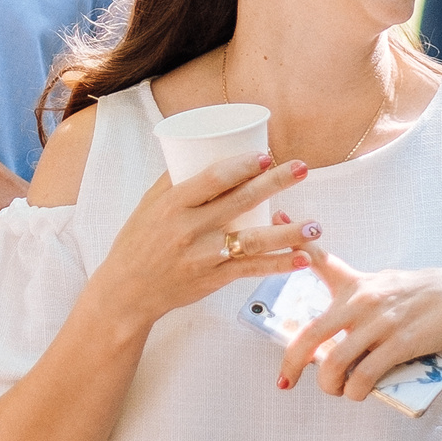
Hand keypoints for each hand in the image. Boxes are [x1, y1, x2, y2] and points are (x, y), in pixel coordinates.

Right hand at [81, 153, 316, 327]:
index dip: (241, 165)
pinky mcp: (213, 279)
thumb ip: (175, 181)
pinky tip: (301, 259)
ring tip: (315, 225)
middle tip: (301, 168)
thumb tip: (204, 149)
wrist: (127, 291)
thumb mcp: (149, 205)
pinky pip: (251, 270)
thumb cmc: (138, 242)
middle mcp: (189, 229)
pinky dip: (278, 266)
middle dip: (274, 183)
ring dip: (287, 233)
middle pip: (240, 202)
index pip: (212, 179)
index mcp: (172, 205)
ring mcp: (203, 256)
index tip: (265, 155)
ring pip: (252, 240)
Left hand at [275, 248, 441, 399]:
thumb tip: (334, 330)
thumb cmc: (426, 297)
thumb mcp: (388, 284)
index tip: (278, 223)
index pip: (321, 261)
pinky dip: (356, 391)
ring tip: (337, 390)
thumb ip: (359, 298)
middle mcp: (363, 301)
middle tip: (286, 381)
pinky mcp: (400, 345)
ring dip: (330, 386)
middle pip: (311, 336)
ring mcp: (380, 323)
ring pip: (335, 364)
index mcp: (359, 284)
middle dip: (292, 364)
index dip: (295, 249)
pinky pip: (364, 376)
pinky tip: (358, 394)